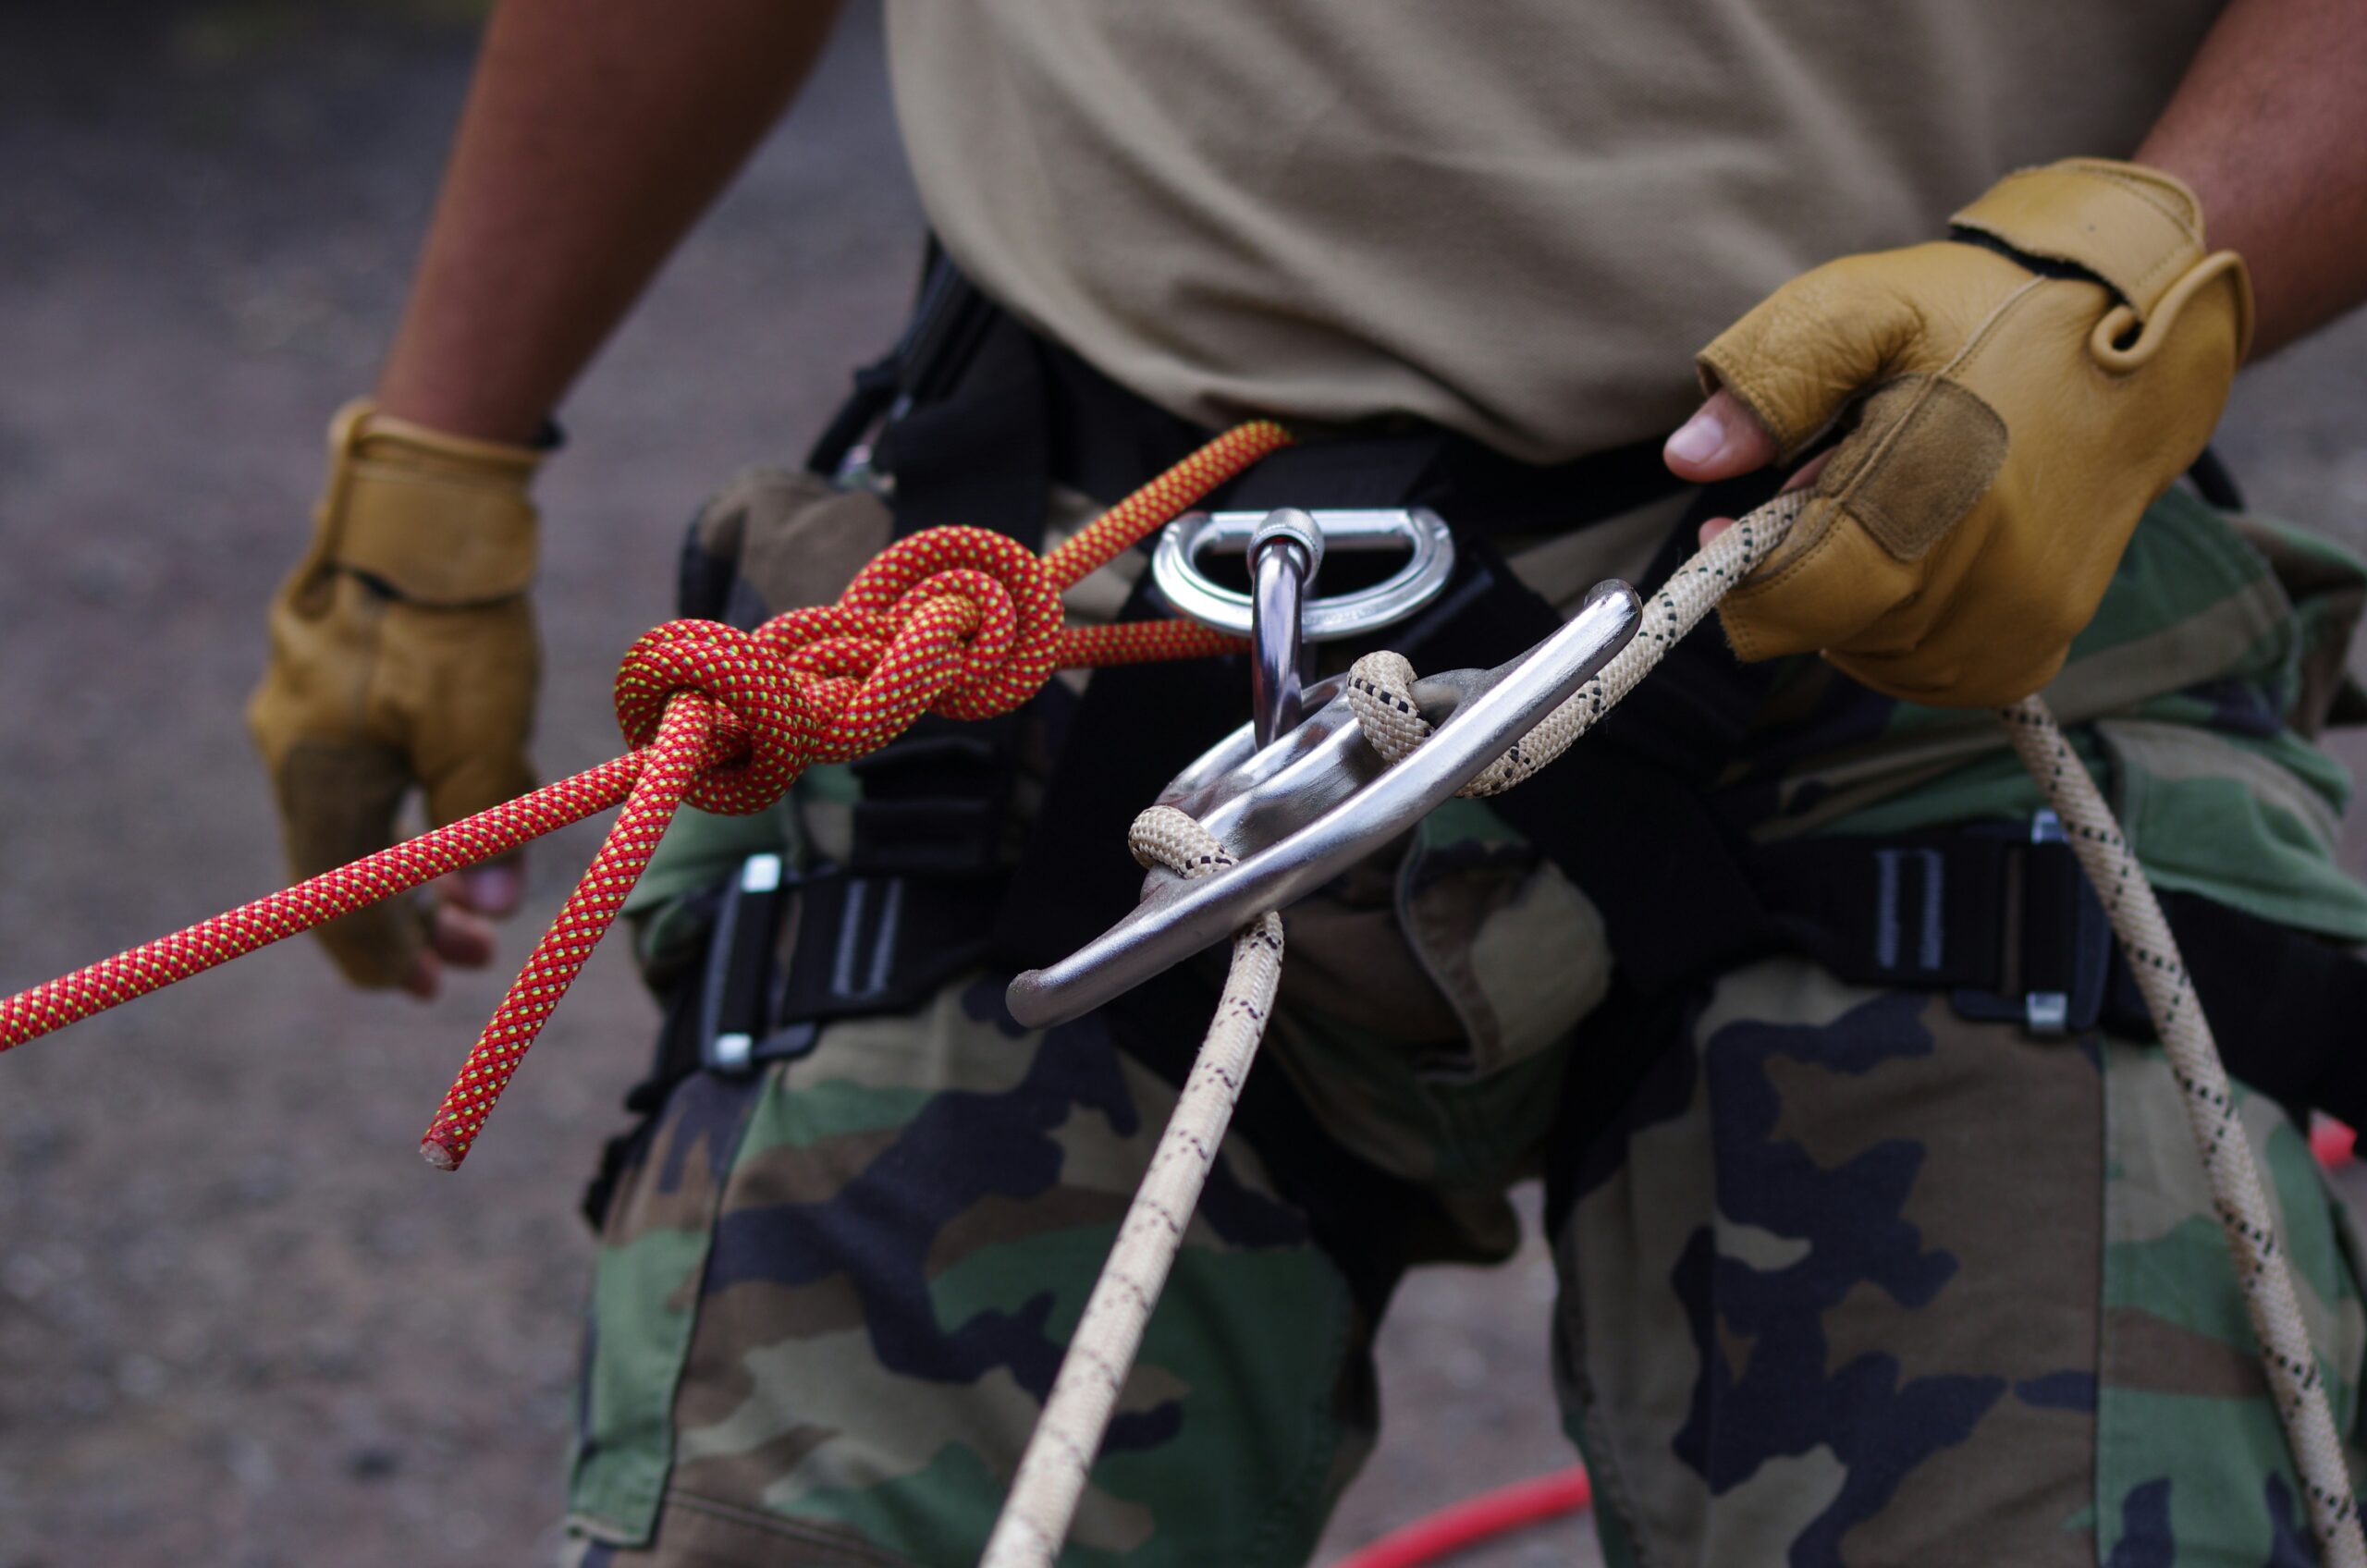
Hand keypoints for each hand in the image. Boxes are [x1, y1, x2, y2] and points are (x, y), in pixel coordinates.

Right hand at [247, 401, 543, 995]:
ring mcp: (301, 716)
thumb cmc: (452, 622)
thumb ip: (483, 826)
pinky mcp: (327, 685)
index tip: (429, 987)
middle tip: (466, 956)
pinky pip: (354, 777)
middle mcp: (293, 754)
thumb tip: (491, 911)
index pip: (338, 903)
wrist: (423, 509)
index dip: (385, 954)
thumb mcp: (481, 734)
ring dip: (408, 869)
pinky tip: (444, 821)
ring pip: (349, 823)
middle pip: (338, 871)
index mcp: (319, 779)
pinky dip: (398, 815)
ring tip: (472, 903)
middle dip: (405, 922)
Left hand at [1664, 159, 2252, 706]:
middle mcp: (1981, 577)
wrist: (2145, 323)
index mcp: (1930, 494)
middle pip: (1823, 628)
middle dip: (1805, 566)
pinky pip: (1928, 671)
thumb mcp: (1863, 308)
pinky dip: (1900, 628)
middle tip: (1837, 486)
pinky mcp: (2041, 640)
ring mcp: (2017, 620)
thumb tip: (1690, 459)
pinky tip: (1923, 556)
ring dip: (1852, 597)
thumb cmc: (1988, 309)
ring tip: (1895, 509)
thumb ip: (1771, 381)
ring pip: (1870, 656)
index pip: (1790, 602)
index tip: (1733, 521)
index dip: (1740, 571)